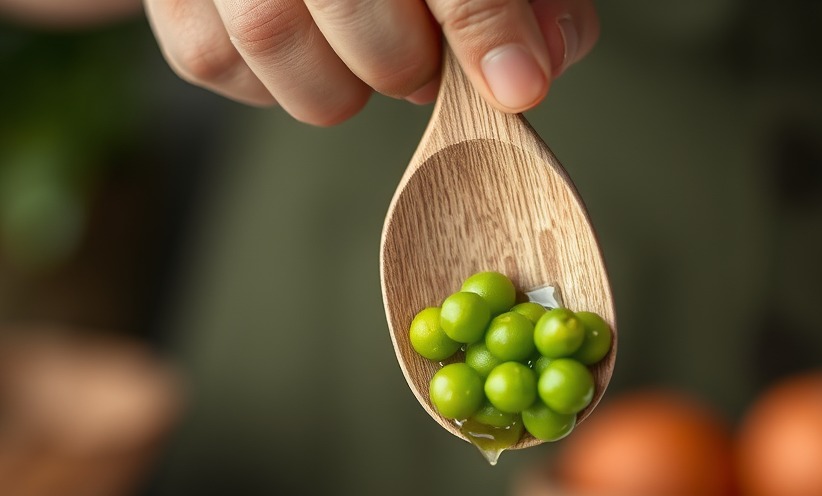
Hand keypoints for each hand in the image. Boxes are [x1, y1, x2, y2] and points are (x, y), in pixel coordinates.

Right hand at [142, 0, 599, 124]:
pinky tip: (308, 49)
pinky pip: (215, 63)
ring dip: (339, 85)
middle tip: (425, 64)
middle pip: (350, 4)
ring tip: (366, 55)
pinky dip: (275, 84)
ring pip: (268, 38)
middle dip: (405, 62)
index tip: (517, 87)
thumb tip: (530, 69)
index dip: (482, 23)